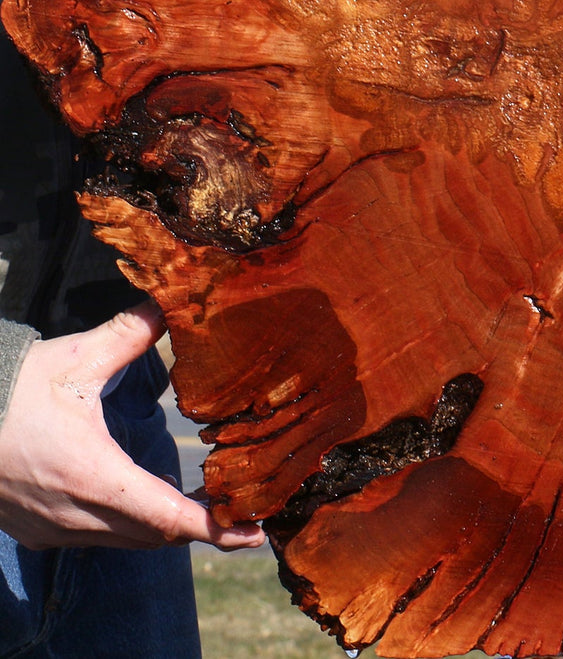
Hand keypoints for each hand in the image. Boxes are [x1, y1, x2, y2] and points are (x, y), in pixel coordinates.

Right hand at [0, 301, 265, 551]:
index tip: (254, 533)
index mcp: (93, 477)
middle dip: (203, 525)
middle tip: (244, 511)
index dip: (216, 528)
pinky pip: (98, 539)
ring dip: (167, 525)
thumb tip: (172, 305)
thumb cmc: (6, 393)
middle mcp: (76, 516)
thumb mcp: (73, 360)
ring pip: (128, 540)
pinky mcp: (38, 531)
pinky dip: (132, 525)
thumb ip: (130, 334)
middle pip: (156, 535)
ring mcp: (54, 530)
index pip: (168, 517)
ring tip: (210, 505)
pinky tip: (149, 499)